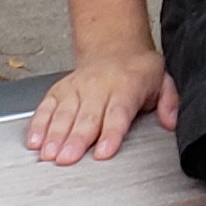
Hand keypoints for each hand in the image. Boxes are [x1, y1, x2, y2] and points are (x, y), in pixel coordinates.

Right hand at [26, 47, 178, 164]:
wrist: (114, 47)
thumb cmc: (138, 70)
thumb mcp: (163, 80)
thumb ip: (169, 101)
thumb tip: (171, 121)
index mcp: (126, 86)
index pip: (118, 112)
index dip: (111, 133)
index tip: (104, 151)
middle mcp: (99, 86)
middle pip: (87, 117)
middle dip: (76, 139)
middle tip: (67, 159)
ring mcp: (77, 87)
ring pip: (64, 113)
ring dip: (54, 135)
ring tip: (49, 154)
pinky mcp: (60, 90)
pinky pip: (47, 106)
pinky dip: (38, 124)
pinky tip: (34, 141)